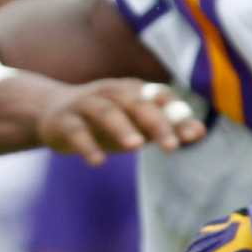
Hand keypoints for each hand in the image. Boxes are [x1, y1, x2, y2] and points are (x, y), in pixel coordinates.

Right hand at [36, 78, 206, 165]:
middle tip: (172, 146)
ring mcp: (85, 105)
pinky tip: (98, 162)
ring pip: (105, 112)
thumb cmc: (106, 121)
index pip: (159, 97)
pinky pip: (76, 132)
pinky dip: (87, 145)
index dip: (176, 113)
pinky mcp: (64, 122)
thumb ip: (166, 127)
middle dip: (155, 122)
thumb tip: (200, 132)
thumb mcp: (137, 124)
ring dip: (121, 127)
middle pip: (135, 102)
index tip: (193, 134)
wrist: (52, 113)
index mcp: (132, 90)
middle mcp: (110, 92)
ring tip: (136, 147)